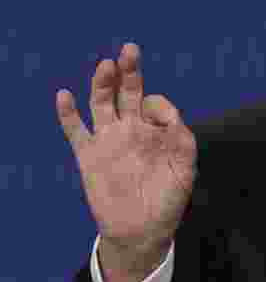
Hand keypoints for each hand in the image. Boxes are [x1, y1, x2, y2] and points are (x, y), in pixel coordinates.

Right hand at [57, 42, 196, 254]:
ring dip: (103, 83)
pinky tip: (64, 96)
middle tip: (130, 50)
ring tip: (107, 66)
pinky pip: (75, 131)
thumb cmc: (167, 199)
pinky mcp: (89, 156)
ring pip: (102, 104)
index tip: (166, 122)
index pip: (155, 103)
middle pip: (127, 92)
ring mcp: (109, 140)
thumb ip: (183, 143)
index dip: (160, 105)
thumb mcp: (184, 170)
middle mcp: (131, 129)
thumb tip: (172, 120)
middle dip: (129, 71)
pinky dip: (68, 114)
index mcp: (156, 132)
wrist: (143, 230)